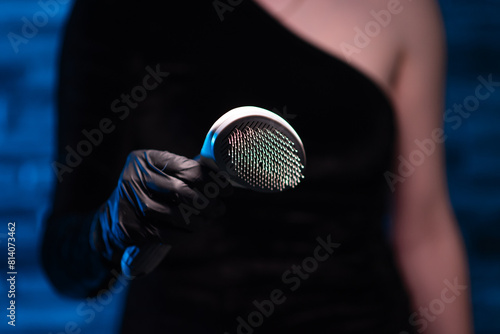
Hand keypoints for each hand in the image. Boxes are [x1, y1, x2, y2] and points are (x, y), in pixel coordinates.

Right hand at [91, 149, 231, 276]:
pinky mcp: (129, 226)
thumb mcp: (162, 173)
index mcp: (147, 159)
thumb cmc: (148, 191)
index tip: (227, 191)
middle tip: (219, 210)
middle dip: (207, 203)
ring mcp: (130, 202)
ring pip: (173, 214)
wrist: (112, 215)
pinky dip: (183, 235)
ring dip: (197, 221)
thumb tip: (222, 182)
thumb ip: (186, 174)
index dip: (213, 182)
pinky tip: (191, 232)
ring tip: (207, 222)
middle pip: (181, 191)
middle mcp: (135, 177)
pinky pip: (163, 233)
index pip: (189, 169)